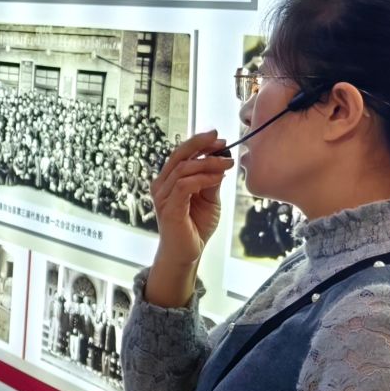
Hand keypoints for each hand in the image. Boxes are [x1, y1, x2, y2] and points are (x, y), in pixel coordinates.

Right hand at [148, 131, 231, 287]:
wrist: (187, 253)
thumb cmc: (195, 226)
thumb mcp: (209, 199)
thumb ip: (211, 180)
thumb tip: (221, 160)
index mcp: (169, 180)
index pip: (181, 154)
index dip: (199, 143)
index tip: (218, 138)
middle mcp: (162, 185)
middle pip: (178, 155)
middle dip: (200, 145)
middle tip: (220, 141)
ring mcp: (163, 196)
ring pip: (183, 169)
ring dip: (207, 163)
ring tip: (227, 163)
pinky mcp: (169, 208)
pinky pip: (184, 186)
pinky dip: (203, 178)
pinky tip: (218, 178)